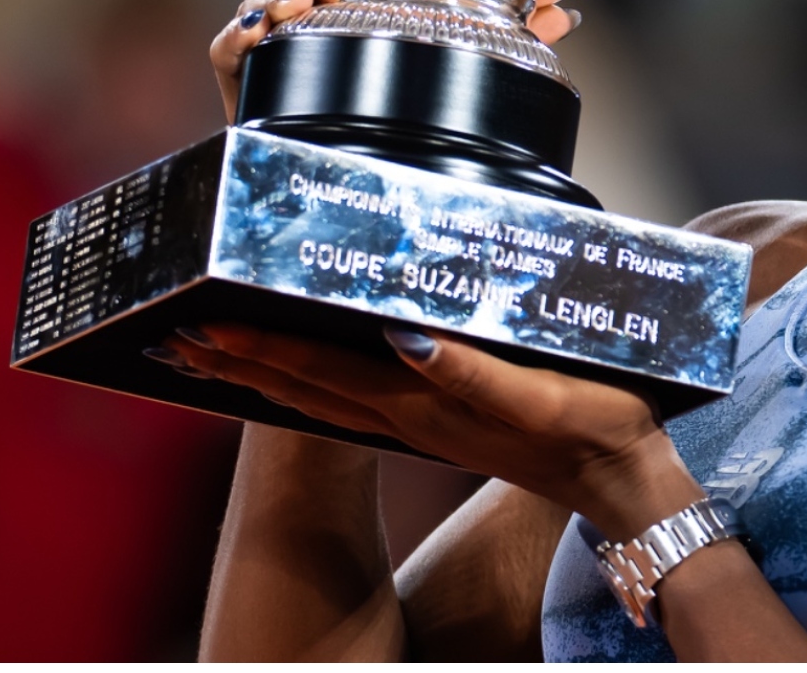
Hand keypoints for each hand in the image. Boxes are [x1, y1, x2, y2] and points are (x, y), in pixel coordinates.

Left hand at [160, 323, 703, 540]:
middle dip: (243, 361)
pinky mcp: (436, 425)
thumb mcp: (540, 398)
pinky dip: (308, 386)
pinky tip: (296, 374)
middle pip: (305, 390)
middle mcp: (409, 419)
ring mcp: (419, 426)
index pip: (324, 375)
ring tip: (214, 351)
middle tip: (183, 332)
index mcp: (424, 407)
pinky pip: (350, 405)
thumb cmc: (594, 426)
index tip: (210, 325)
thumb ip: (472, 372)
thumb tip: (404, 339)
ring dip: (264, 374)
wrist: (622, 480)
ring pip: (321, 400)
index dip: (266, 350)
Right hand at [212, 0, 581, 121]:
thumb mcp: (467, 52)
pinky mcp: (246, 76)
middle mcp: (293, 6)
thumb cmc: (405, 101)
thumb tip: (566, 14)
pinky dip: (243, 32)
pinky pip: (229, 46)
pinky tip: (266, 27)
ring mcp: (266, 39)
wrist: (369, 166)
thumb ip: (509, 28)